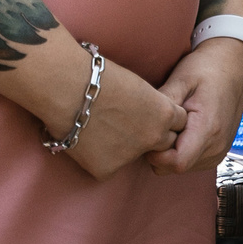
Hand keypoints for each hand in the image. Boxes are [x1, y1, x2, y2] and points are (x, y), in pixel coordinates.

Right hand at [56, 53, 186, 180]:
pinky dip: (97, 156)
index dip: (161, 116)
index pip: (179, 121)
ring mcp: (131, 156)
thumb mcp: (133, 83)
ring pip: (132, 156)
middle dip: (150, 136)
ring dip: (123, 147)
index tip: (146, 111)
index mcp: (164, 113)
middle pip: (164, 144)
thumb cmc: (93, 74)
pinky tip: (83, 139)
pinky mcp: (106, 169)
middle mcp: (153, 138)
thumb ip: (147, 102)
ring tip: (98, 128)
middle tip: (125, 123)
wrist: (63, 87)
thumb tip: (142, 111)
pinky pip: (106, 167)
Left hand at [144, 36, 242, 175]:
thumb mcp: (182, 79)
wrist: (234, 68)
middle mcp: (216, 146)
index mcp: (207, 128)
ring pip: (182, 168)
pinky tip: (175, 130)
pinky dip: (179, 151)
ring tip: (165, 124)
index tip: (145, 133)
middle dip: (158, 153)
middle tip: (150, 125)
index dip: (155, 154)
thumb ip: (165, 102)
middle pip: (176, 168)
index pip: (177, 163)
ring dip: (168, 152)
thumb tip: (143, 119)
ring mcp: (219, 151)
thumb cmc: (206, 69)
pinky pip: (192, 162)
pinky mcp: (217, 151)